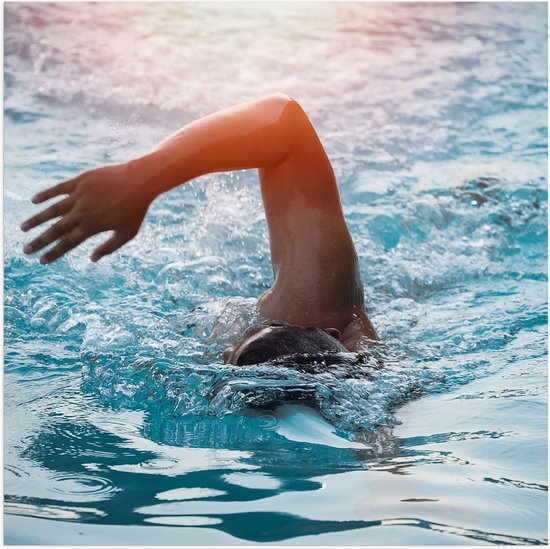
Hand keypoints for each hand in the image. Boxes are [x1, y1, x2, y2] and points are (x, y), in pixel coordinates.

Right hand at [21, 162, 152, 263]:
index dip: (53, 253)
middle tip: (25, 250)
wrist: (140, 181)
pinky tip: (33, 200)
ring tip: (23, 228)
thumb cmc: (135, 210)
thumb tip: (92, 259)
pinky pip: (58, 188)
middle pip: (56, 229)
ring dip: (37, 219)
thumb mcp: (127, 233)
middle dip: (40, 241)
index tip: (41, 261)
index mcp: (92, 226)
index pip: (68, 243)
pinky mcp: (80, 181)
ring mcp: (79, 195)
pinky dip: (45, 194)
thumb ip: (109, 247)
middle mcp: (82, 212)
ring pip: (52, 209)